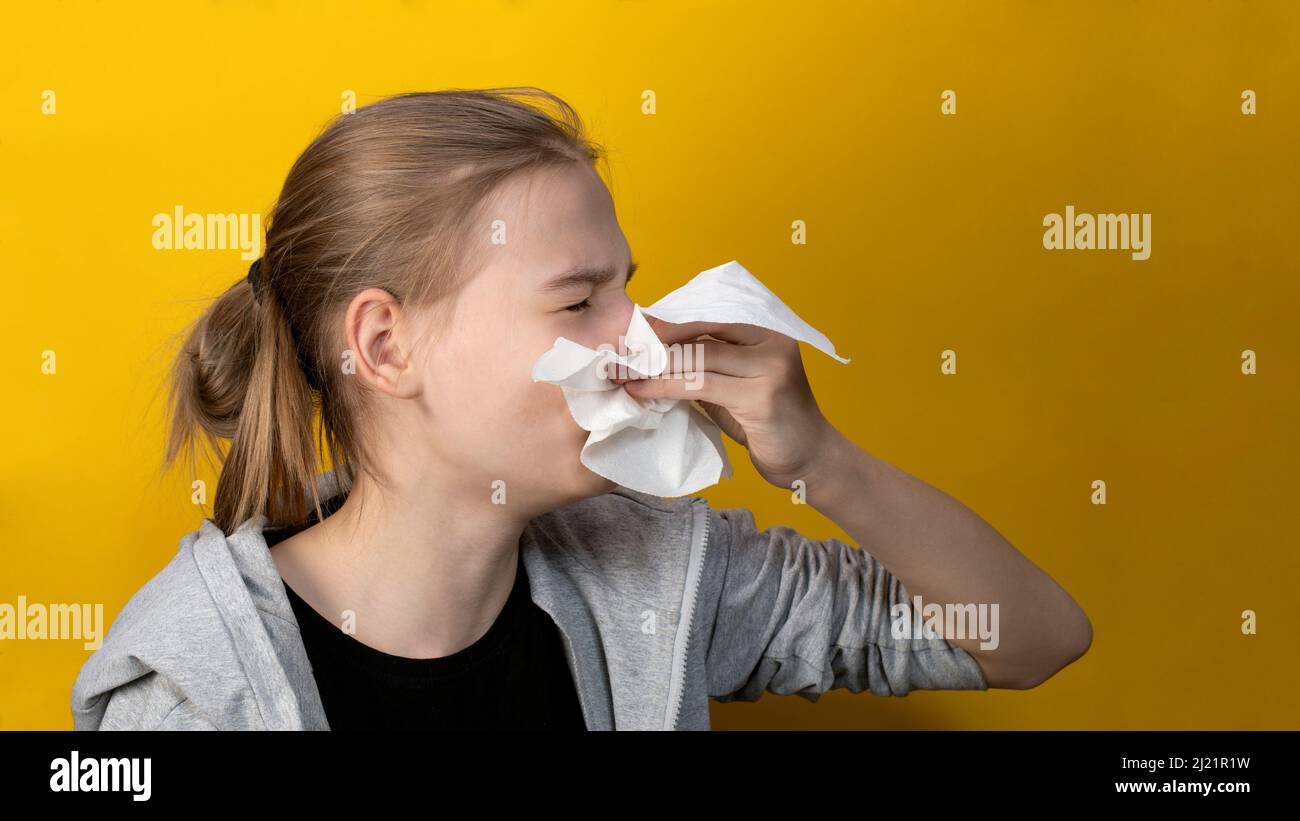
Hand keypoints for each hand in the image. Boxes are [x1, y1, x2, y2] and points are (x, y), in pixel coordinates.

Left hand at [611, 317, 839, 490]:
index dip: (668, 327)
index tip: (633, 334)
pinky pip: (700, 386)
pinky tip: (640, 391)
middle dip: (655, 346)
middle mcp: (772, 344)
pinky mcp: (761, 397)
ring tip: (621, 373)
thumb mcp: (739, 388)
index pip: (708, 321)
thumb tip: (657, 357)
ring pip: (697, 360)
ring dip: (653, 368)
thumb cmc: (771, 426)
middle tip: (618, 354)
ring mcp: (770, 369)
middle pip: (700, 337)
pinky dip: (664, 388)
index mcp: (768, 334)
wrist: (812, 461)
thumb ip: (710, 368)